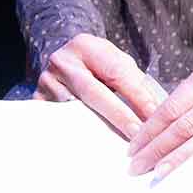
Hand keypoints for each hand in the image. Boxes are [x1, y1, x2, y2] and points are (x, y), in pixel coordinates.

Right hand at [33, 33, 161, 142]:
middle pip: (94, 93)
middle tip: (138, 134)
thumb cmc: (95, 64)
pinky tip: (92, 147)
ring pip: (75, 112)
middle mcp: (62, 62)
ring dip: (98, 130)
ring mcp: (45, 83)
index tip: (153, 116)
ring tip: (118, 146)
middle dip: (119, 115)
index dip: (137, 96)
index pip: (116, 73)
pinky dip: (78, 134)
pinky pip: (59, 122)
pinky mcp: (36, 102)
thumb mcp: (114, 61)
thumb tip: (155, 110)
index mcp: (85, 45)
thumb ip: (132, 80)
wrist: (61, 61)